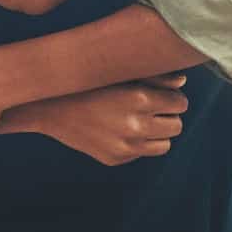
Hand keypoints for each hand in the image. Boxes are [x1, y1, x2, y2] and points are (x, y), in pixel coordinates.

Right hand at [32, 73, 188, 165]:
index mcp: (139, 98)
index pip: (180, 104)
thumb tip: (182, 83)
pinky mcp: (115, 159)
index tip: (162, 94)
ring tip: (140, 119)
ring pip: (164, 145)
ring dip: (157, 132)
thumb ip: (155, 77)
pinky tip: (118, 128)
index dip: (173, 97)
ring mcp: (125, 146)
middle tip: (153, 106)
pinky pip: (141, 153)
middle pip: (176, 126)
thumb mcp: (120, 73)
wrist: (49, 106)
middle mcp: (135, 125)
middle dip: (168, 115)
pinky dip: (137, 142)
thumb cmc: (87, 82)